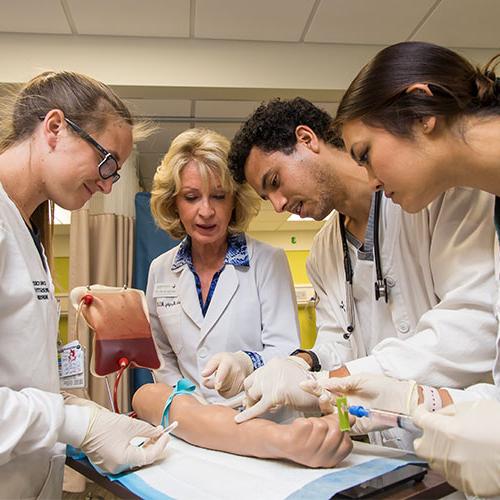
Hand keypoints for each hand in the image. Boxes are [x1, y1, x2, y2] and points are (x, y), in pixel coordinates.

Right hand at [71, 399, 169, 473]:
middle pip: (142, 458)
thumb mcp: (131, 425)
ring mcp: (110, 465)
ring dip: (145, 446)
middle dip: (154, 445)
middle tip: (161, 433)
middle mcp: (116, 467)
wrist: (83, 423)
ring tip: (152, 434)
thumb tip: (157, 432)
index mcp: (123, 460)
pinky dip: (134, 448)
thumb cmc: (101, 424)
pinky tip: (140, 439)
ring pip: (134, 458)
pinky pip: (125, 457)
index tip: (166, 435)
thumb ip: (148, 430)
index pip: (149, 456)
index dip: (160, 445)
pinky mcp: (106, 461)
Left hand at [202, 351, 252, 397]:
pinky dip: (225, 392)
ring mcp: (241, 379)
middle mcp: (237, 370)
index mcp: (228, 362)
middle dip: (216, 383)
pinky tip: (227, 385)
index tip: (217, 386)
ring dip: (221, 388)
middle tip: (217, 376)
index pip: (224, 371)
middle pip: (222, 384)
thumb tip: (203, 374)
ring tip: (223, 380)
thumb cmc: (228, 361)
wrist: (243, 363)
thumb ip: (209, 367)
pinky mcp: (243, 387)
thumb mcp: (216, 359)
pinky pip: (230, 394)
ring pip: (226, 391)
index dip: (220, 379)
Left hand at [234, 357, 327, 422]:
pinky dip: (248, 414)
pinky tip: (240, 420)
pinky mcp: (275, 395)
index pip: (256, 375)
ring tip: (257, 411)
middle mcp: (271, 369)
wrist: (322, 389)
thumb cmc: (308, 387)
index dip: (254, 388)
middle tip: (253, 406)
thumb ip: (277, 380)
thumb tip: (263, 391)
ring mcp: (272, 381)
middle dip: (250, 396)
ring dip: (252, 403)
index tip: (253, 397)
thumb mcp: (291, 377)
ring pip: (252, 394)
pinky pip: (257, 406)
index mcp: (275, 363)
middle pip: (250, 383)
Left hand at [273, 414, 352, 467]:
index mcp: (328, 458)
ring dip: (313, 421)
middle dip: (328, 421)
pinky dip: (301, 421)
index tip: (334, 423)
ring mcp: (305, 452)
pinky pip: (305, 424)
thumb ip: (337, 425)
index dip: (343, 429)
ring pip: (320, 426)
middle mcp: (318, 459)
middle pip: (335, 433)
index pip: (347, 444)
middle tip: (317, 422)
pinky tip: (296, 427)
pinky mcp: (292, 444)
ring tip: (306, 427)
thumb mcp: (321, 433)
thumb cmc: (300, 436)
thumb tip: (350, 417)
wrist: (274, 441)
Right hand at [301, 373, 417, 432]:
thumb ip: (341, 382)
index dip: (315, 387)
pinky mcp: (355, 426)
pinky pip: (340, 425)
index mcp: (345, 390)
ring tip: (325, 397)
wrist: (400, 399)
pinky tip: (334, 411)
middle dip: (318, 395)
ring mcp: (349, 415)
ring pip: (330, 413)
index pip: (326, 389)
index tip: (304, 384)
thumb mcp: (359, 379)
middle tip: (317, 391)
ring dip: (325, 405)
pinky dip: (335, 418)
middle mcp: (345, 403)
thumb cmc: (384, 387)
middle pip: (325, 401)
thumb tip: (324, 382)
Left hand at [413, 400, 499, 496]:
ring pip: (435, 462)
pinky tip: (470, 458)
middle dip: (427, 437)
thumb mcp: (472, 407)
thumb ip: (449, 411)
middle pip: (420, 446)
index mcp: (443, 430)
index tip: (422, 411)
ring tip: (460, 445)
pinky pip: (452, 475)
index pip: (418, 419)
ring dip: (441, 452)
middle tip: (438, 431)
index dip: (420, 412)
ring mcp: (455, 471)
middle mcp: (445, 453)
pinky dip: (456, 466)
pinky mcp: (466, 485)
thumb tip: (437, 415)